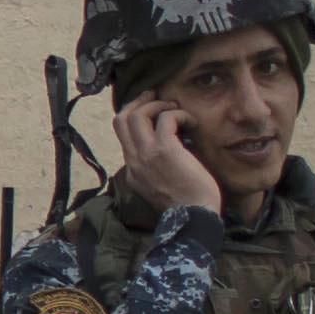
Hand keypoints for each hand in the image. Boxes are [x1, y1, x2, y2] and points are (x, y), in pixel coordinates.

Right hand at [112, 93, 209, 216]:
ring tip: (174, 107)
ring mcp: (146, 154)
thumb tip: (165, 149)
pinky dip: (179, 114)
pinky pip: (166, 119)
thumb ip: (153, 169)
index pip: (122, 135)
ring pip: (136, 114)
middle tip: (156, 96)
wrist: (193, 217)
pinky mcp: (164, 149)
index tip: (151, 111)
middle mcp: (134, 160)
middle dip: (138, 102)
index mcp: (132, 170)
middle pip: (121, 119)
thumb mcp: (158, 187)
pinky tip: (191, 122)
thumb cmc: (185, 204)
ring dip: (157, 105)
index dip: (136, 117)